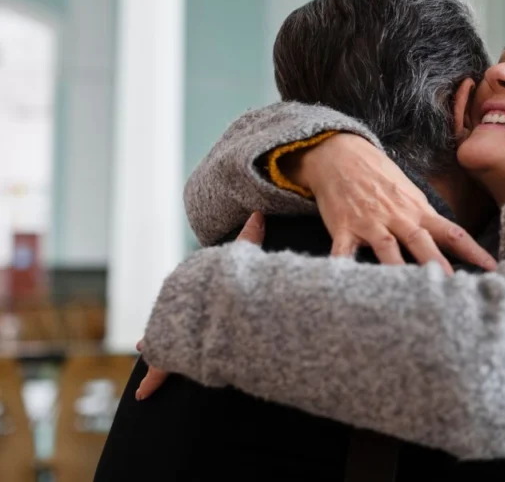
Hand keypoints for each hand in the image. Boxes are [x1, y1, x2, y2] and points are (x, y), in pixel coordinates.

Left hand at [135, 213, 265, 400]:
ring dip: (154, 357)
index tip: (171, 307)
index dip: (176, 302)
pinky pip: (159, 371)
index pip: (181, 297)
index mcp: (187, 293)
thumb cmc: (224, 284)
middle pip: (166, 323)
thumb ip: (249, 238)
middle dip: (157, 335)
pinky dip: (152, 382)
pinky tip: (142, 395)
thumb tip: (259, 213)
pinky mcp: (169, 357)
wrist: (208, 307)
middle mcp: (174, 314)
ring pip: (159, 348)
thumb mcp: (241, 258)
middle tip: (144, 344)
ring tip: (146, 368)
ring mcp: (170, 337)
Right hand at [287, 133, 495, 274]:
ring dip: (397, 268)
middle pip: (421, 241)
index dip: (472, 250)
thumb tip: (451, 243)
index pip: (451, 232)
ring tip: (408, 292)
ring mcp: (369, 222)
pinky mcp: (342, 227)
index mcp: (417, 210)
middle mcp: (397, 216)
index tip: (491, 267)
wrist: (339, 154)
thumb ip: (425, 218)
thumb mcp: (408, 193)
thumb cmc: (378, 176)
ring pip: (386, 247)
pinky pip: (342, 251)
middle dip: (437, 263)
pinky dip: (342, 267)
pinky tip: (344, 284)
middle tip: (454, 285)